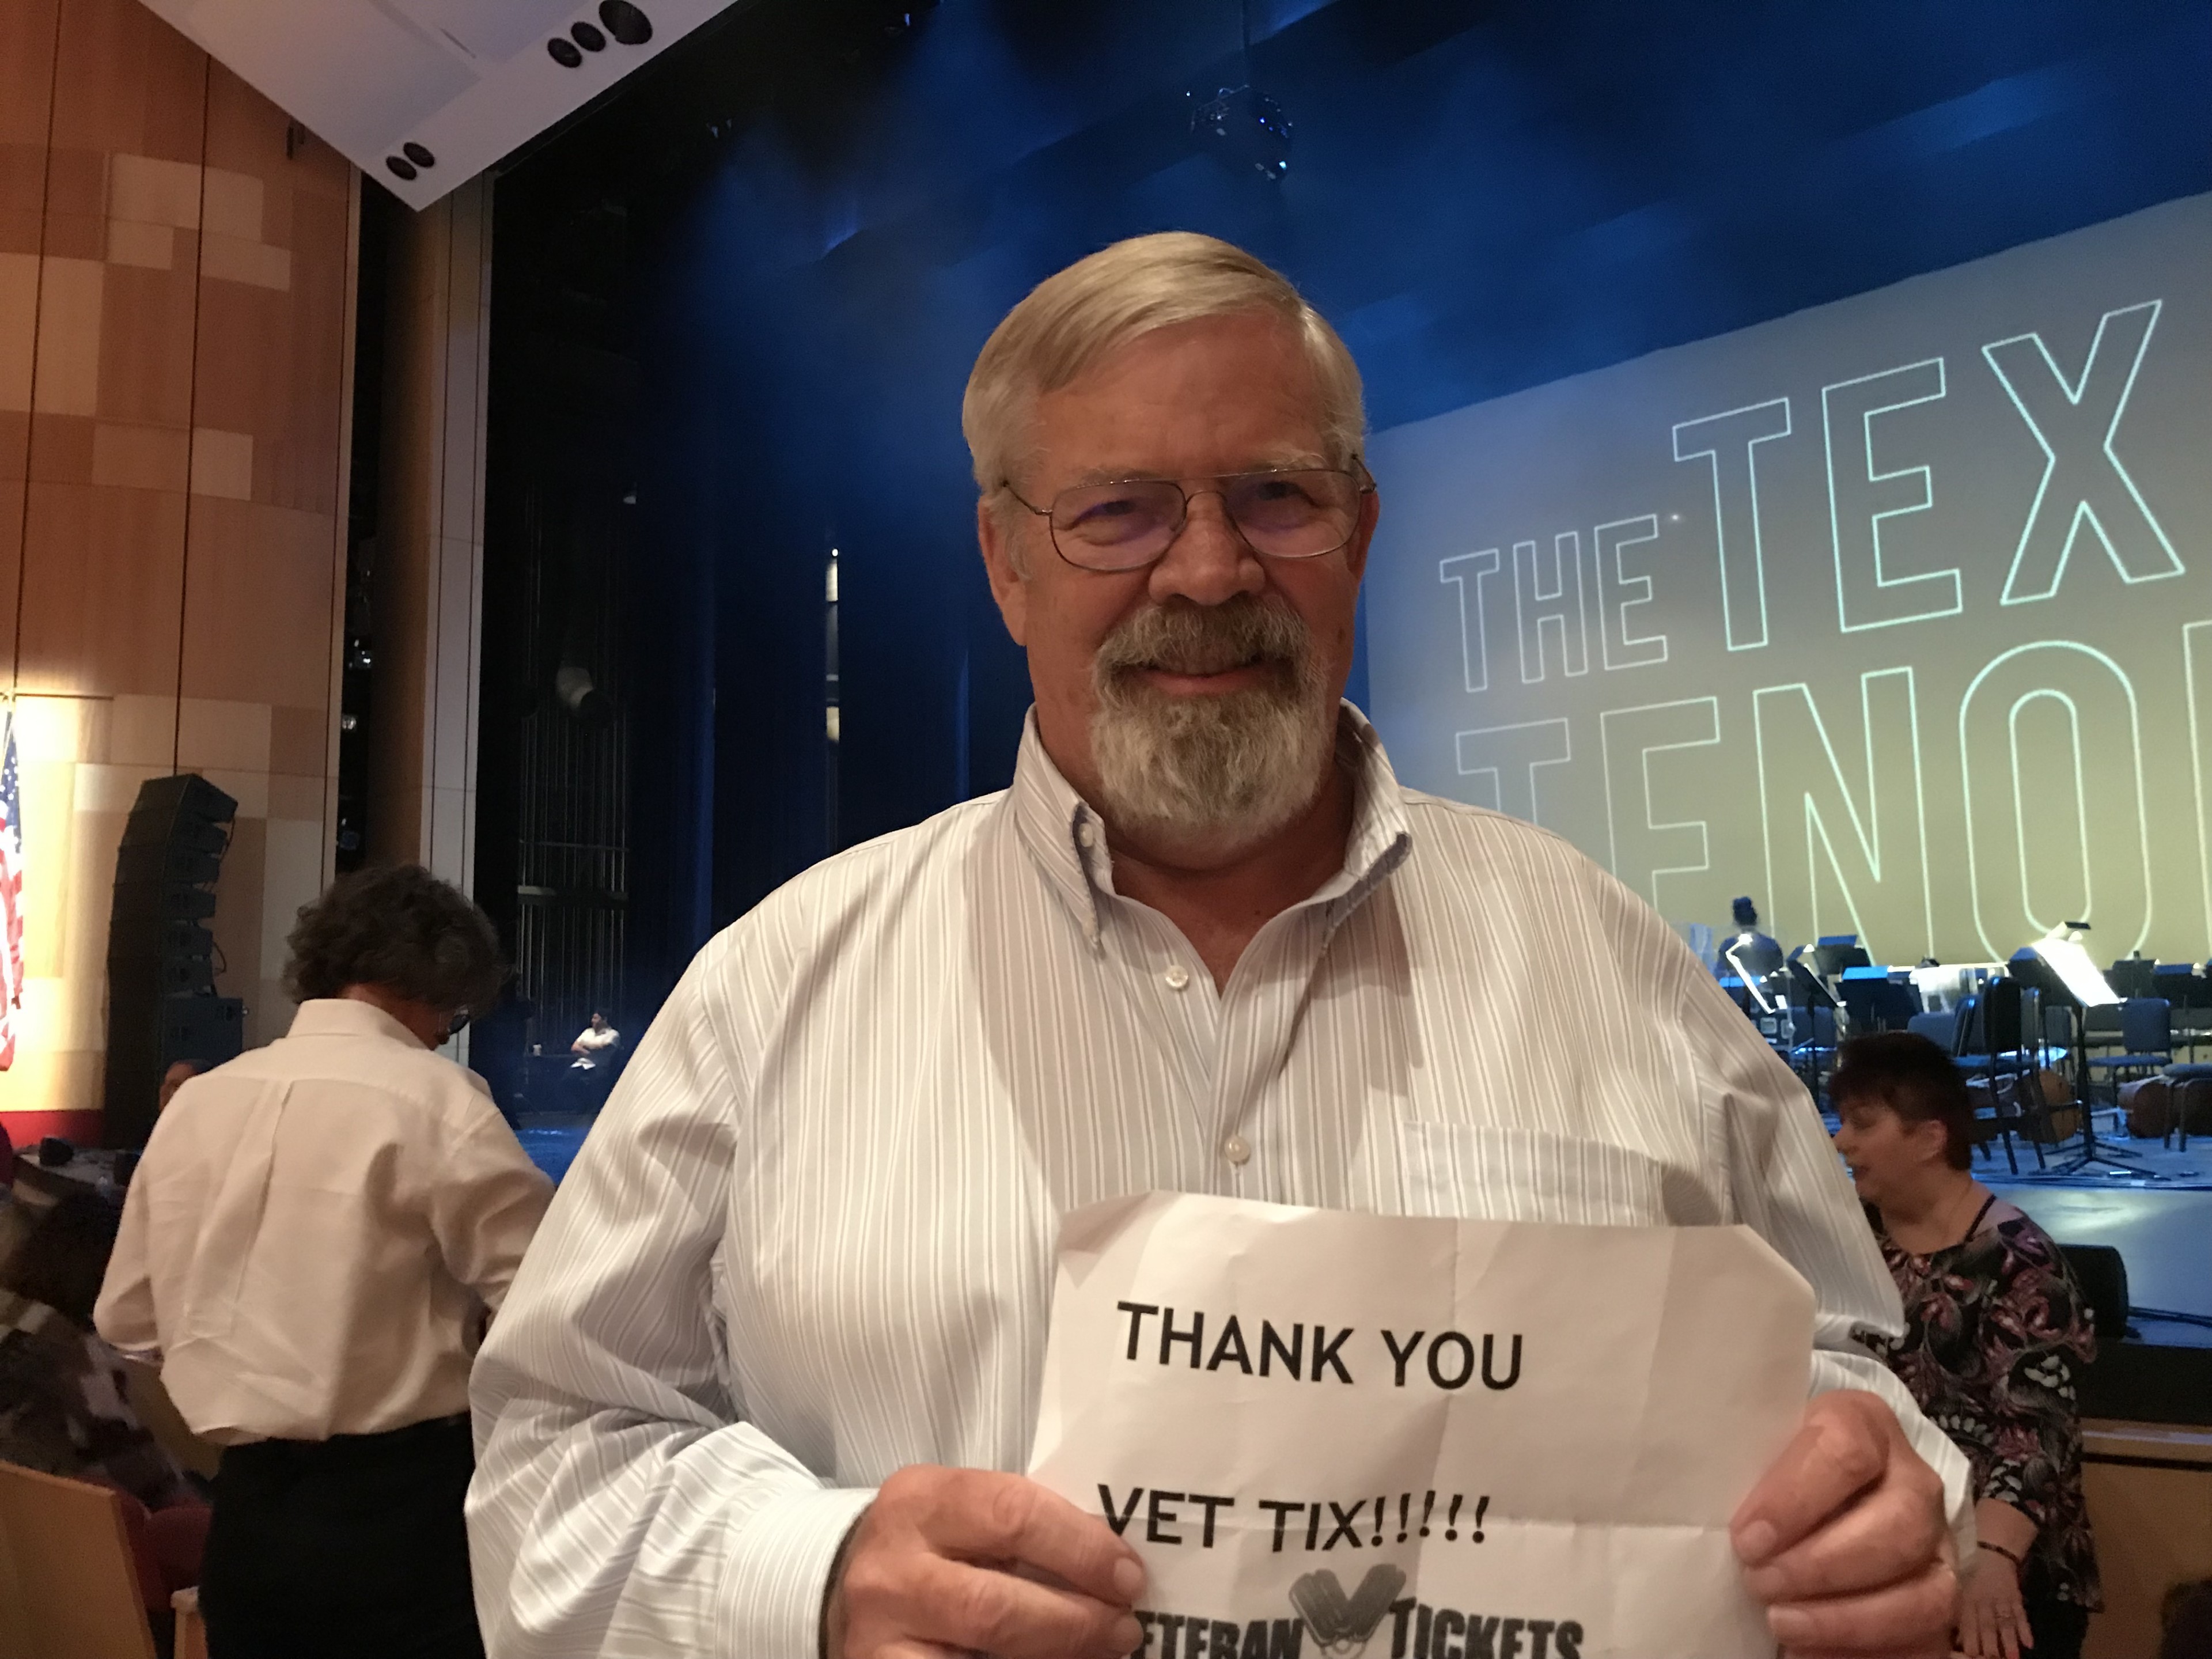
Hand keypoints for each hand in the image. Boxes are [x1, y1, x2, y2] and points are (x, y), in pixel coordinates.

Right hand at [827, 1466, 1145, 1658]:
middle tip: (1124, 1628)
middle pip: (997, 1603)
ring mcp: (880, 1633)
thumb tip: (1112, 1568)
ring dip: (1055, 1655)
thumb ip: (1021, 1528)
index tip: (1129, 1576)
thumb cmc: (931, 1548)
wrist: (845, 1589)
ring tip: (1099, 1654)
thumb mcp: (963, 1516)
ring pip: (982, 1653)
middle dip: (1075, 1621)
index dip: (1082, 1548)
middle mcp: (892, 1568)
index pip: (1013, 1513)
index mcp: (922, 1500)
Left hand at [1732, 1391, 1957, 1656]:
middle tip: (1759, 1582)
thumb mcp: (1760, 1449)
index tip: (1747, 1537)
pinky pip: (1925, 1640)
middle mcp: (1914, 1482)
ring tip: (1782, 1622)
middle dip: (1820, 1565)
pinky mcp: (1939, 1599)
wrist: (1822, 1489)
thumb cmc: (1778, 1468)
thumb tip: (1711, 1520)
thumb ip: (1746, 1470)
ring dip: (1846, 1618)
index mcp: (1866, 1425)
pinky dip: (1866, 1650)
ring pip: (1923, 1592)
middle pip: (1896, 1525)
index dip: (1795, 1499)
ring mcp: (1937, 1545)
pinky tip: (1812, 1651)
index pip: (1846, 1451)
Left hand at [1957, 1550, 2029, 1658]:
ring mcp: (2002, 1600)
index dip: (1970, 1639)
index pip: (1969, 1623)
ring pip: (2005, 1622)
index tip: (1971, 1655)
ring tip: (2014, 1657)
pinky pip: (2021, 1614)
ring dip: (2009, 1641)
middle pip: (1987, 1625)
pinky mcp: (2016, 1598)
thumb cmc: (1973, 1577)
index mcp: (1968, 1600)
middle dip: (1990, 1644)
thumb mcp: (1962, 1593)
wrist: (1993, 1554)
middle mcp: (1984, 1601)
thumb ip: (1962, 1617)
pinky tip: (2030, 1644)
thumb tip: (1957, 1641)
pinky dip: (2026, 1629)